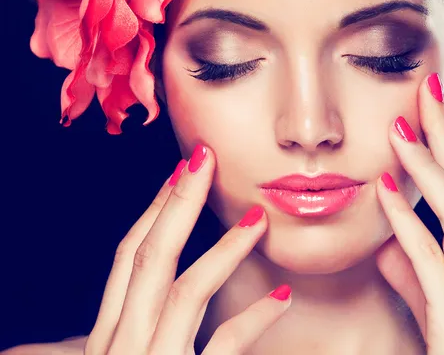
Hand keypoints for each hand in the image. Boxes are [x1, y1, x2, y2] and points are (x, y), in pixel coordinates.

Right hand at [84, 145, 290, 354]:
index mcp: (108, 335)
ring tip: (257, 218)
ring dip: (224, 249)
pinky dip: (254, 319)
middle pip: (150, 259)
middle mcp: (123, 343)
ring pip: (187, 292)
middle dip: (178, 204)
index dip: (154, 211)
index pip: (129, 259)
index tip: (180, 172)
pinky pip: (224, 344)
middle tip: (205, 159)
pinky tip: (282, 296)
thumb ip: (125, 332)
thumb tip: (128, 307)